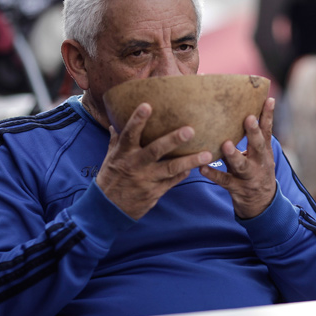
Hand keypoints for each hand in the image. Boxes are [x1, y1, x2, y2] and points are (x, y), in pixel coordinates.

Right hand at [96, 103, 212, 219]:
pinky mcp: (154, 192)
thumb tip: (115, 122)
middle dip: (173, 140)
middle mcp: (135, 165)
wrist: (108, 209)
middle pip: (156, 150)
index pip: (129, 134)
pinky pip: (172, 181)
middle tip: (190, 130)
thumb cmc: (110, 178)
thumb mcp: (110, 158)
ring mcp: (146, 180)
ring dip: (190, 161)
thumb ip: (116, 141)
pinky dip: (183, 174)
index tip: (147, 105)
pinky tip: (194, 167)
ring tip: (208, 154)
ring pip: (171, 168)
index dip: (137, 120)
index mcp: (123, 154)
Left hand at [200, 98, 276, 218]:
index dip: (268, 115)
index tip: (268, 99)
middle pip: (258, 146)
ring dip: (233, 154)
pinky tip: (202, 168)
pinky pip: (224, 181)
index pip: (268, 131)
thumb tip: (241, 111)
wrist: (262, 204)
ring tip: (225, 144)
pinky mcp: (237, 188)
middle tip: (248, 118)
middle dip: (253, 132)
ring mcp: (249, 176)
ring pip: (241, 165)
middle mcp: (259, 163)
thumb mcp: (259, 156)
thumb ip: (250, 138)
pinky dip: (213, 174)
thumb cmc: (256, 172)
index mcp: (264, 152)